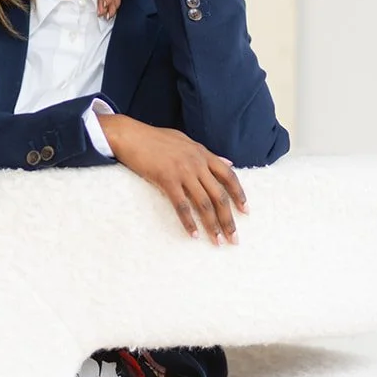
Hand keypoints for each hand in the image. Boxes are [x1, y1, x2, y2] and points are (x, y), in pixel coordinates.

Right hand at [98, 114, 247, 241]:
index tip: (246, 211)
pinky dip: (188, 222)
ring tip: (217, 241)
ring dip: (212, 225)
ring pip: (204, 203)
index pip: (229, 176)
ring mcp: (182, 172)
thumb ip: (207, 154)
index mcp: (203, 154)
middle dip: (229, 219)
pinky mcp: (166, 180)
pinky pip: (181, 205)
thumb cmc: (155, 138)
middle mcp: (197, 163)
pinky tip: (193, 235)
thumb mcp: (186, 141)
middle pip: (219, 195)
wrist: (130, 135)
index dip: (239, 194)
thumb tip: (228, 162)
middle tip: (234, 238)